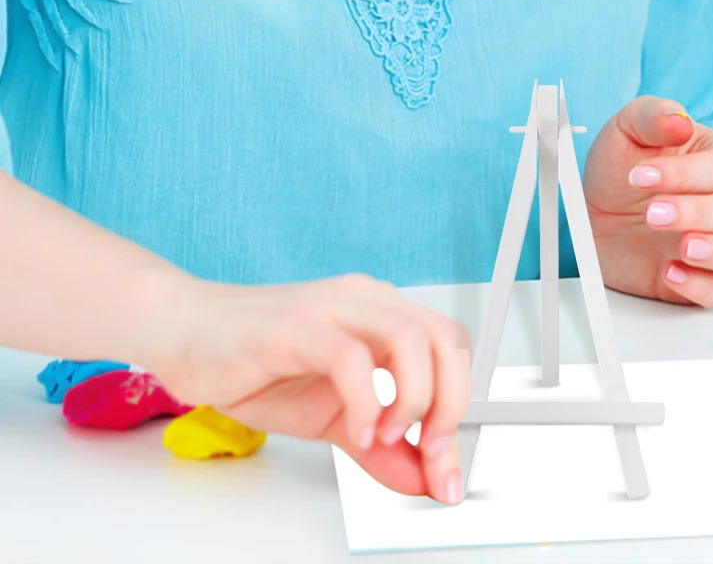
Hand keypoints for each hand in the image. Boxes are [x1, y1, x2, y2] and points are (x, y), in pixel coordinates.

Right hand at [143, 273, 469, 502]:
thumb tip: (425, 479)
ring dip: (414, 398)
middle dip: (451, 401)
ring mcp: (334, 309)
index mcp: (383, 315)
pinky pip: (350, 356)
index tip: (447, 466)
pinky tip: (354, 432)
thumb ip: (379, 447)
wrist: (184, 335)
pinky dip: (365, 399)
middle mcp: (368, 302)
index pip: (449, 346)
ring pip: (409, 336)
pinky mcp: (296, 327)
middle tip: (433, 452)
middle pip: (444, 337)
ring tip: (387, 439)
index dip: (460, 401)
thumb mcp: (330, 417)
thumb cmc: (257, 365)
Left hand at [584, 95, 712, 306]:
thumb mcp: (627, 130)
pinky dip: (702, 286)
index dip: (688, 175)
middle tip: (651, 213)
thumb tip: (680, 120)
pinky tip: (671, 272)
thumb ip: (653, 116)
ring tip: (681, 246)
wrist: (596, 213)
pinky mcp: (703, 277)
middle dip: (700, 214)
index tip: (641, 176)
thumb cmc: (620, 166)